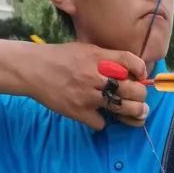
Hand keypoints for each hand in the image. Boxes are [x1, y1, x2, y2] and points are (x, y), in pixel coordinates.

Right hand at [27, 43, 148, 130]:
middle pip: (133, 89)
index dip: (141, 70)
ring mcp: (87, 95)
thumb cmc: (60, 58)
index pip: (131, 61)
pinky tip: (97, 116)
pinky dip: (101, 122)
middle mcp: (95, 76)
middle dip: (141, 95)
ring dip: (133, 112)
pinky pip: (101, 123)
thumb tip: (131, 70)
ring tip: (136, 112)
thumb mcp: (85, 49)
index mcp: (98, 57)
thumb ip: (106, 58)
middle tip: (139, 98)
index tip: (141, 76)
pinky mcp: (78, 111)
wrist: (32, 69)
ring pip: (123, 108)